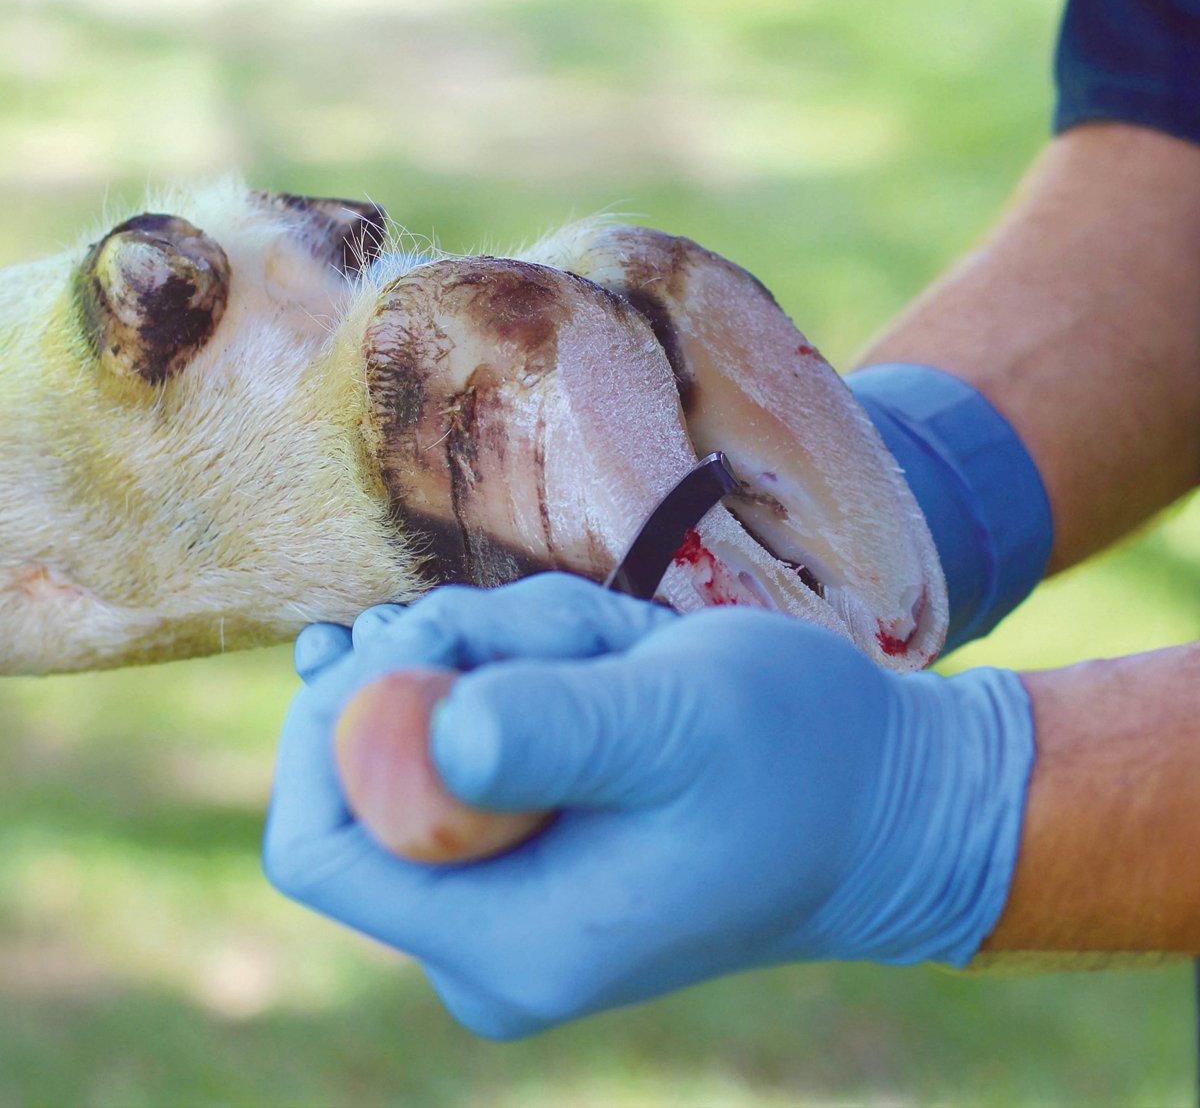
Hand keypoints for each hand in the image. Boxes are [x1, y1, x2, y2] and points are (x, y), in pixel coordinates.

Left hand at [264, 575, 1033, 1038]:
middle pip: (364, 770)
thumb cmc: (797, 754)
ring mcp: (500, 895)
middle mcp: (482, 940)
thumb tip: (436, 731)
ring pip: (417, 729)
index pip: (318, 842)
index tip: (428, 634)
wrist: (880, 802)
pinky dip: (515, 664)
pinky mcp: (523, 845)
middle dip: (444, 663)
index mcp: (507, 943)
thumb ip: (558, 727)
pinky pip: (462, 732)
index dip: (334, 723)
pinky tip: (601, 656)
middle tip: (557, 626)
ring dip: (498, 650)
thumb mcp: (680, 719)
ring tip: (611, 643)